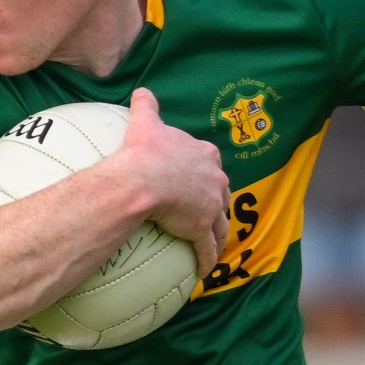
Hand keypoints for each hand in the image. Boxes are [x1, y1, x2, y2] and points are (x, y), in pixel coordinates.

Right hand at [116, 87, 230, 274]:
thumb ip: (147, 106)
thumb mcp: (147, 122)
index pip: (212, 165)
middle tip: (213, 214)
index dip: (210, 174)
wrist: (143, 177)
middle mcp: (214, 181)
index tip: (206, 181)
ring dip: (219, 236)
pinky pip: (207, 249)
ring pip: (220, 226)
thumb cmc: (145, 150)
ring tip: (216, 246)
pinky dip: (208, 261)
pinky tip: (206, 273)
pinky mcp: (201, 229)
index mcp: (205, 156)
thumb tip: (142, 91)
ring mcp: (210, 206)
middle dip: (219, 205)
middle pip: (222, 196)